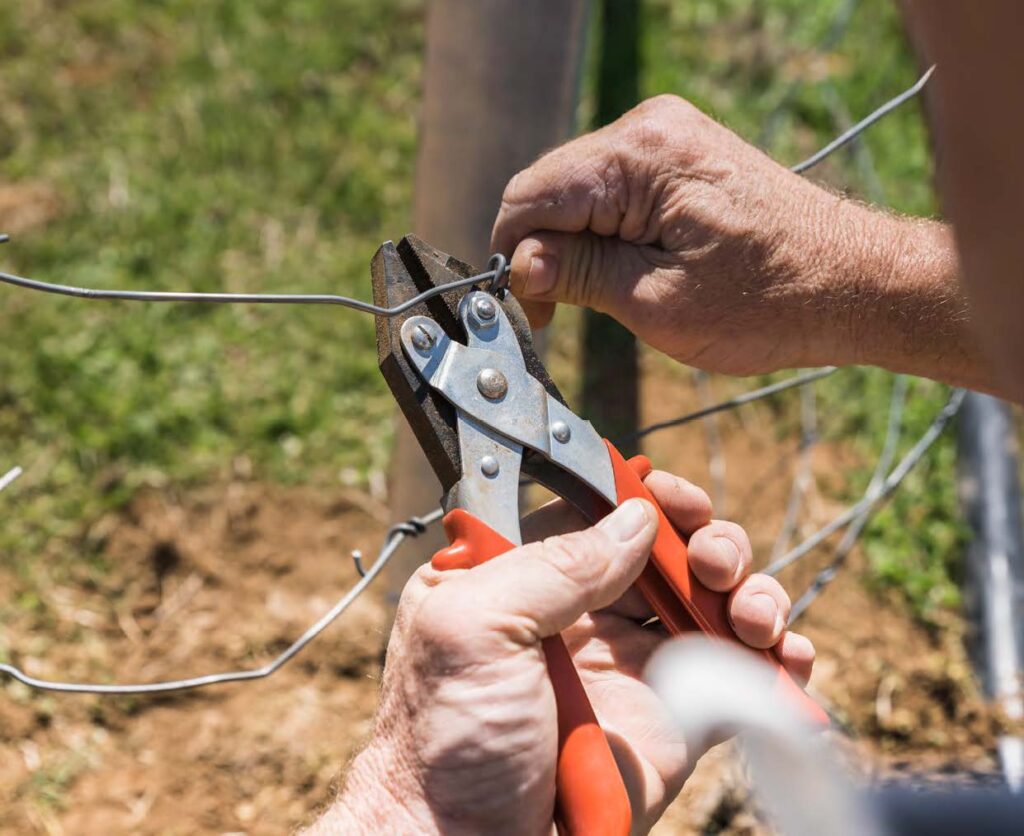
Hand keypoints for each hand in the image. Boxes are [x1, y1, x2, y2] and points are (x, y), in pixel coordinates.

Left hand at [312, 472, 813, 834]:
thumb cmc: (444, 741)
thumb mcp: (473, 627)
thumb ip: (554, 564)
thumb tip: (636, 516)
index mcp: (522, 579)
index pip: (595, 514)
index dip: (645, 499)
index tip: (680, 500)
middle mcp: (582, 616)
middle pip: (667, 553)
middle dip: (708, 544)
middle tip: (714, 563)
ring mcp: (632, 668)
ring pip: (712, 606)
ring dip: (751, 594)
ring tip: (754, 615)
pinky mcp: (675, 723)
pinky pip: (739, 676)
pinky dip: (777, 660)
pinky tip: (787, 656)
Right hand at [491, 94, 975, 382]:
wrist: (853, 283)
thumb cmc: (767, 301)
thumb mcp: (656, 302)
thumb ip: (577, 274)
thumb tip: (515, 265)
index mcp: (639, 157)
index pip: (529, 196)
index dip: (514, 256)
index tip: (532, 312)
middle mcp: (649, 129)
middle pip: (549, 188)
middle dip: (543, 251)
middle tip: (559, 313)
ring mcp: (667, 136)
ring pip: (576, 191)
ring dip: (574, 244)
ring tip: (605, 296)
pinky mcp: (681, 155)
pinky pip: (611, 190)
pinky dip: (604, 231)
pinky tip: (624, 269)